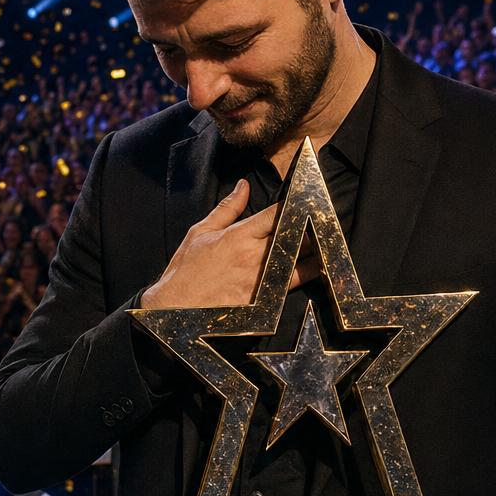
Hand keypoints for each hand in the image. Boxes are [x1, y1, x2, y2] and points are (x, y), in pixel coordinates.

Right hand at [141, 180, 317, 308]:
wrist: (175, 310)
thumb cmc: (185, 270)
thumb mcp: (201, 232)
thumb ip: (227, 209)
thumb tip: (243, 186)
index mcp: (239, 236)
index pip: (277, 214)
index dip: (294, 207)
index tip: (303, 203)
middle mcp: (253, 257)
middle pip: (295, 239)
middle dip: (309, 231)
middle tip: (317, 227)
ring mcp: (260, 281)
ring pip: (300, 266)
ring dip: (312, 257)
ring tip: (320, 251)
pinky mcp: (262, 302)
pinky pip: (290, 289)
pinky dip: (302, 280)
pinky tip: (308, 274)